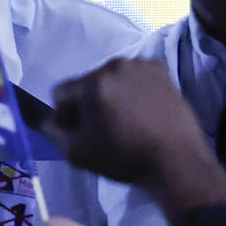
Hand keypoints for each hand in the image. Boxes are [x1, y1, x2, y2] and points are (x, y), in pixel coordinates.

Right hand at [45, 58, 225, 214]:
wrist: (176, 161)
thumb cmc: (125, 158)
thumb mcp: (78, 154)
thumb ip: (55, 133)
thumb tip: (49, 120)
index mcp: (92, 83)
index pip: (61, 92)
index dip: (64, 114)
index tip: (77, 131)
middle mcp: (114, 65)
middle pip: (87, 83)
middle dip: (88, 102)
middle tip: (102, 127)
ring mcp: (141, 65)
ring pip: (112, 78)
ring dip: (111, 94)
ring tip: (125, 120)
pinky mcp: (161, 71)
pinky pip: (135, 76)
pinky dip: (133, 89)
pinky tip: (143, 111)